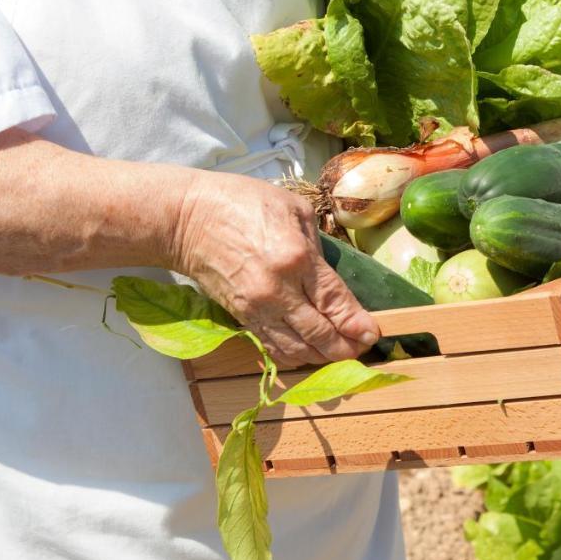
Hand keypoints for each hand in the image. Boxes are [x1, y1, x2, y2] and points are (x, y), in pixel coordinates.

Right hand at [168, 172, 378, 368]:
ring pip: (297, 348)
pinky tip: (309, 353)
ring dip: (322, 356)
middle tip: (363, 350)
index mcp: (296, 258)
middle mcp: (278, 290)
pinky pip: (273, 347)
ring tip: (340, 354)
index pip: (334, 302)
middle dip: (346, 347)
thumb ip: (317, 245)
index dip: (356, 324)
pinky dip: (295, 355)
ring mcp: (257, 308)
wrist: (187, 219)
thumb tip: (331, 274)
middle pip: (320, 334)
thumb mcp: (292, 209)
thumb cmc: (241, 202)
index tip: (373, 334)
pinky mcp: (241, 317)